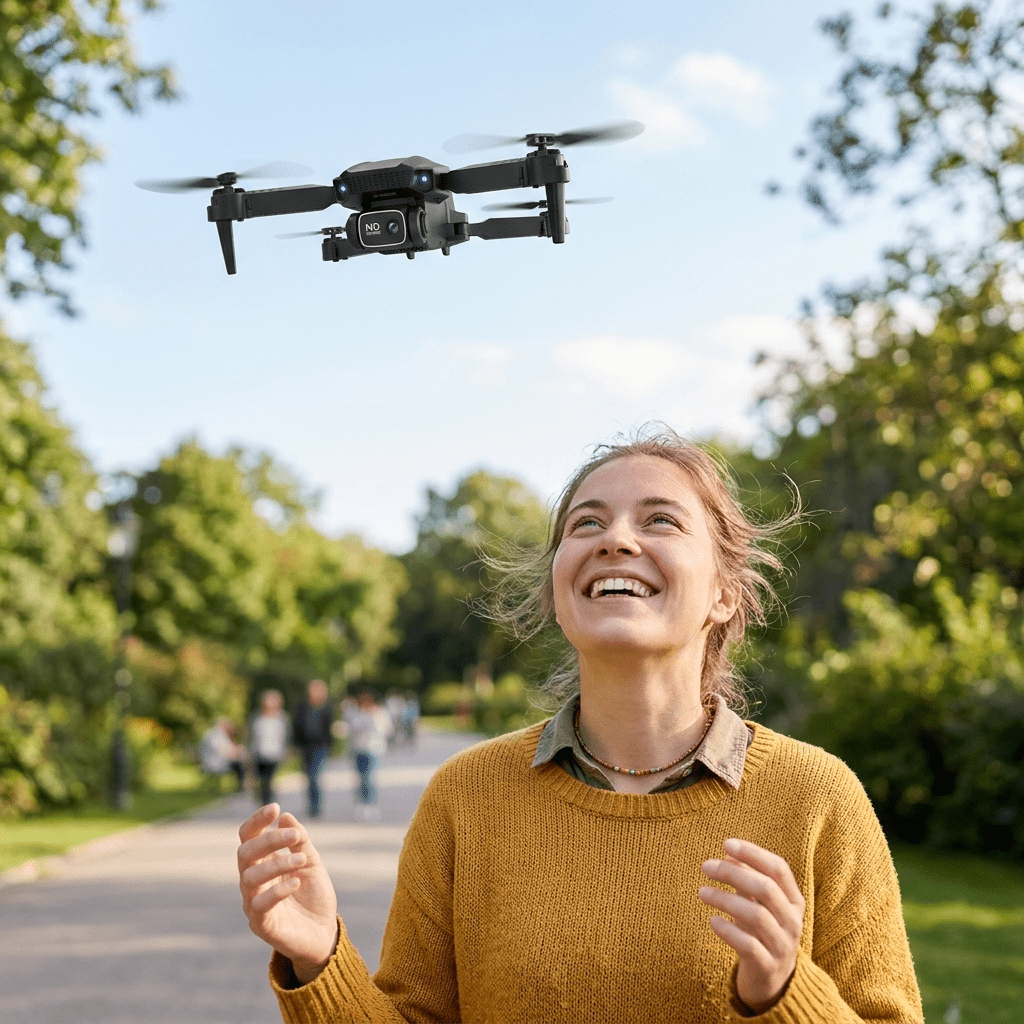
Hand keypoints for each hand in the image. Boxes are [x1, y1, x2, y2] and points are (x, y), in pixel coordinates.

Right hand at [238, 803, 338, 983]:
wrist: (323, 932)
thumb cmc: (313, 895)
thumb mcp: (312, 862)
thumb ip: (300, 842)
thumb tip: (285, 816)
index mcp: (263, 861)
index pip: (248, 837)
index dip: (256, 821)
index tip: (274, 808)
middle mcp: (252, 880)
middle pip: (245, 853)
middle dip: (269, 840)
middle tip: (294, 836)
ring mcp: (253, 902)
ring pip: (249, 878)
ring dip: (276, 864)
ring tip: (301, 860)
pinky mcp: (260, 924)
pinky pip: (259, 905)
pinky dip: (277, 890)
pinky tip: (295, 882)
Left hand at [698, 838, 804, 1014]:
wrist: (772, 982)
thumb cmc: (761, 932)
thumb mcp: (758, 903)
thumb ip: (747, 879)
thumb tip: (728, 855)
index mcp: (794, 901)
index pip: (779, 869)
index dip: (753, 853)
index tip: (726, 843)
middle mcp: (793, 921)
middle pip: (766, 888)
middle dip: (733, 873)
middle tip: (706, 866)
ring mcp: (783, 946)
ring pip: (757, 916)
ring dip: (725, 899)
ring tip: (702, 892)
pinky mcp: (768, 967)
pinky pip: (749, 946)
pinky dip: (729, 930)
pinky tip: (713, 921)